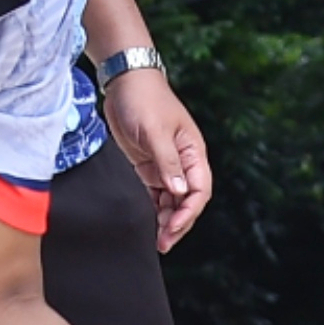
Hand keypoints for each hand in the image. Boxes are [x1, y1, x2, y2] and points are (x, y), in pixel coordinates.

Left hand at [106, 66, 215, 251]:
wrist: (124, 81)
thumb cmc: (144, 100)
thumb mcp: (155, 131)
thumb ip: (167, 162)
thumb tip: (179, 191)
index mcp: (193, 152)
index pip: (199, 189)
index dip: (189, 211)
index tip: (173, 226)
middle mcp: (183, 162)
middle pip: (187, 200)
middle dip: (178, 223)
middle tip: (163, 243)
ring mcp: (166, 165)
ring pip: (172, 201)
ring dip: (166, 220)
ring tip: (156, 239)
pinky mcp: (149, 166)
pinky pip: (156, 195)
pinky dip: (154, 210)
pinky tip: (148, 223)